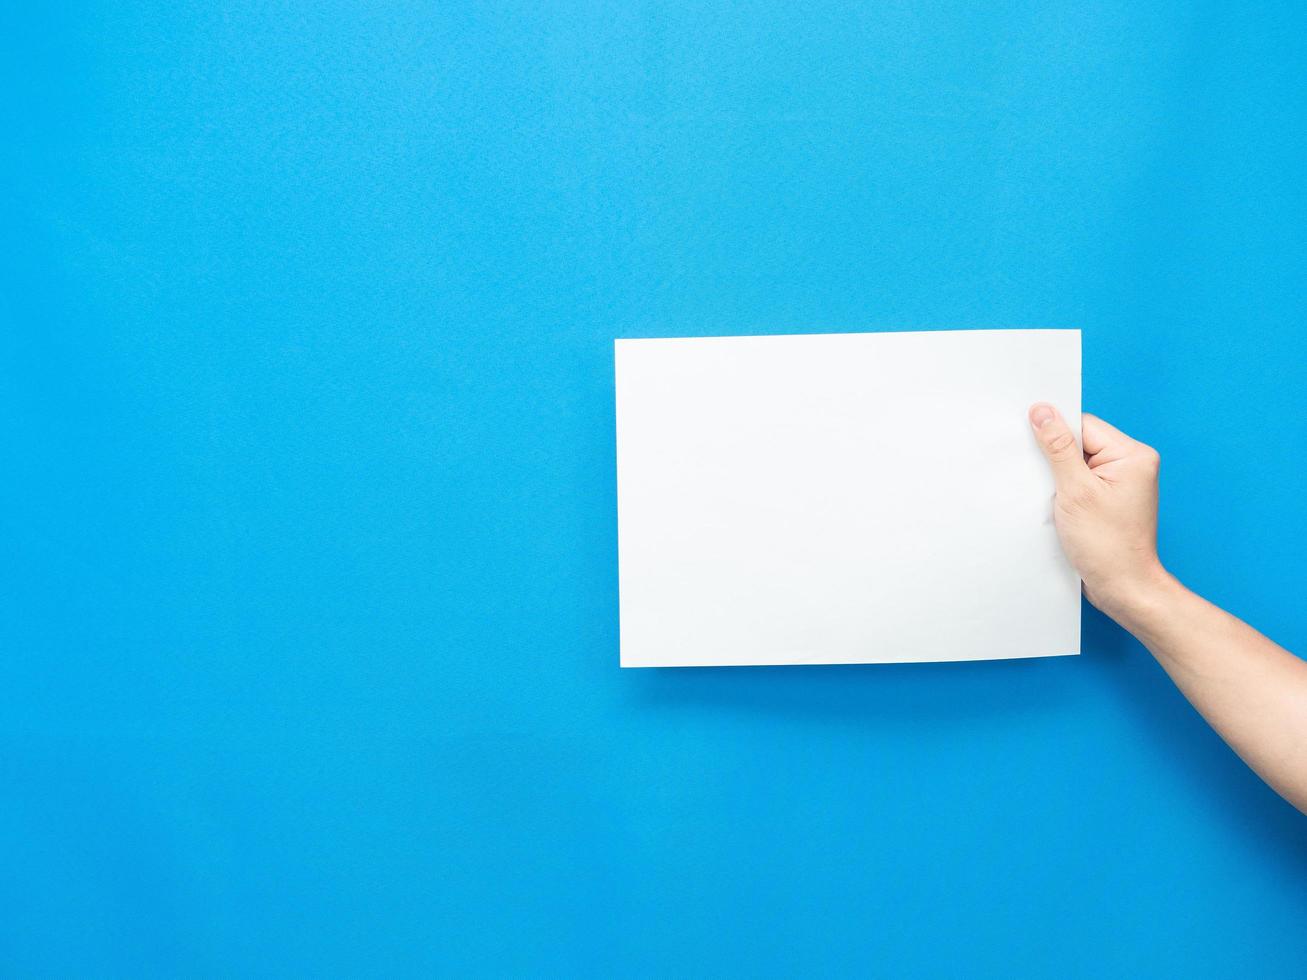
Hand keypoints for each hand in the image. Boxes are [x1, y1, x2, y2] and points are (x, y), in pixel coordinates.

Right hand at [1028, 404, 1166, 619]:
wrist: (1123, 588)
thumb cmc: (1108, 546)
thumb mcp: (1076, 491)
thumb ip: (1057, 448)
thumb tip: (1042, 412)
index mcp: (1133, 455)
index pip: (1083, 425)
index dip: (1054, 433)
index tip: (1029, 442)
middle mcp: (1131, 464)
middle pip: (1079, 443)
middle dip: (1054, 458)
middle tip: (1044, 480)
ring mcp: (1120, 483)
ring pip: (1075, 463)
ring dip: (1057, 477)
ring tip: (1054, 498)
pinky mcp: (1107, 500)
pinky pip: (1078, 482)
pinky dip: (1062, 490)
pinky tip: (1056, 506)